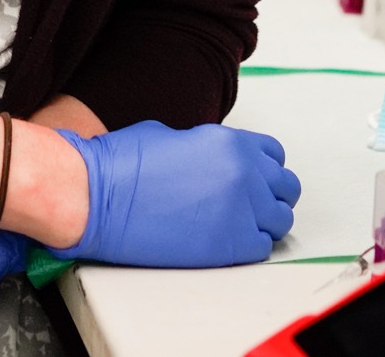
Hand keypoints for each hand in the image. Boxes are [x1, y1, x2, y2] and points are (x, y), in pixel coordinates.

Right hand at [47, 121, 299, 267]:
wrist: (98, 196)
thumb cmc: (122, 165)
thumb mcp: (170, 137)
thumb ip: (205, 149)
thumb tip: (210, 163)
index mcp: (230, 142)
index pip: (275, 156)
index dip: (263, 169)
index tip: (251, 181)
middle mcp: (244, 173)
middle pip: (286, 188)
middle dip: (270, 196)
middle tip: (249, 207)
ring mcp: (241, 210)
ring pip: (280, 220)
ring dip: (263, 223)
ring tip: (237, 227)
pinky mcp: (229, 246)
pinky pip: (262, 248)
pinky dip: (250, 246)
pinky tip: (225, 242)